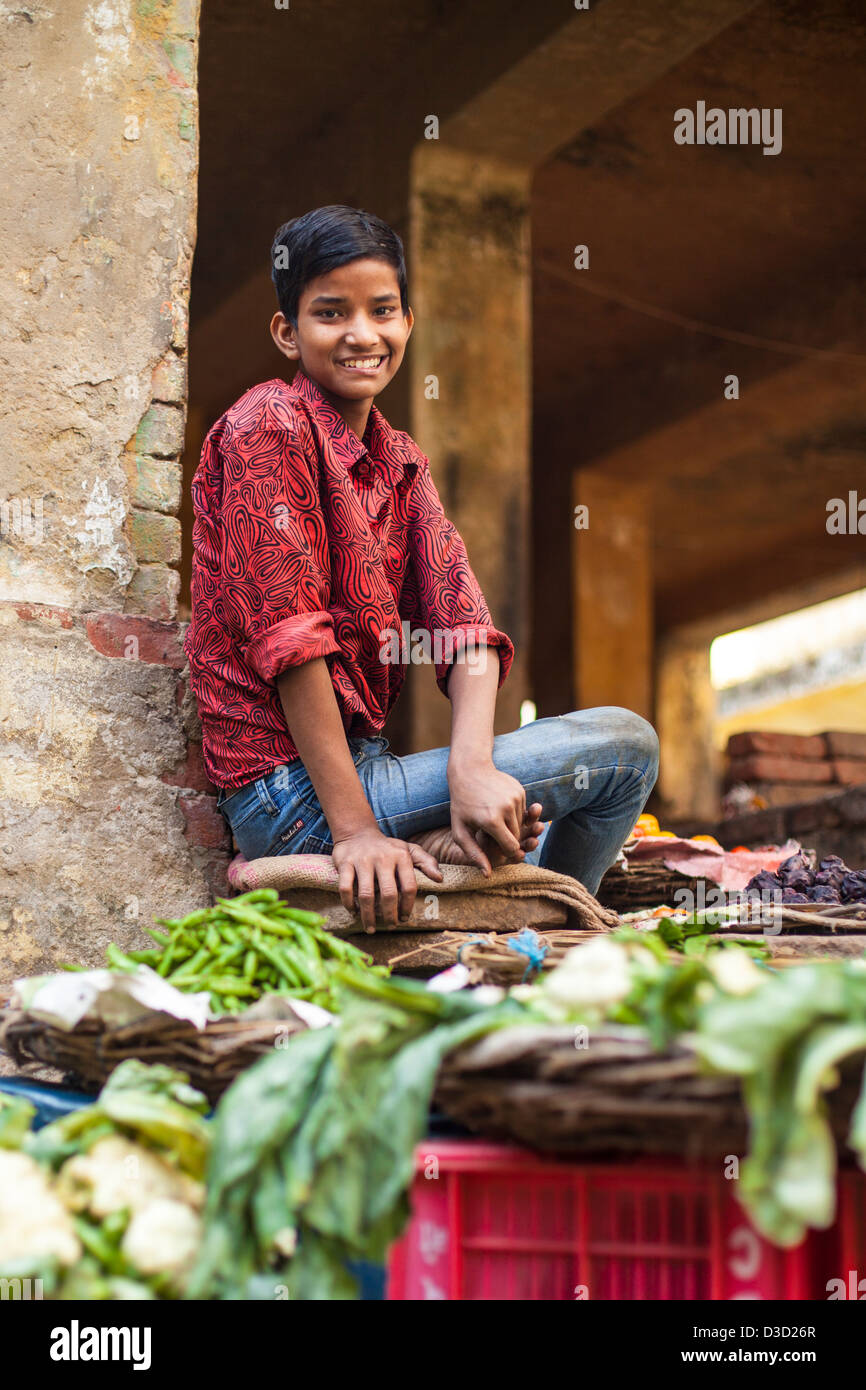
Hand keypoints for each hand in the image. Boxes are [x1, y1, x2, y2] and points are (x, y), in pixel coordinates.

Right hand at [331, 826, 442, 932]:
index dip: (408, 906)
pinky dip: (349, 904)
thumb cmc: (387, 847)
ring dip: (368, 916)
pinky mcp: (345, 863)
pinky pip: (345, 888)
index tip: (405, 919)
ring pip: (366, 895)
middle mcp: (383, 858)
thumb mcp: (408, 849)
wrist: (357, 833)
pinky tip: (354, 912)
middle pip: (389, 894)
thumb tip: (440, 879)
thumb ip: (426, 862)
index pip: (409, 886)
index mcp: (401, 856)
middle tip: (390, 926)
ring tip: (370, 928)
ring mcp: (363, 860)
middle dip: (390, 915)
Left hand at [447, 760, 543, 874]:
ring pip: (521, 824)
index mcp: (492, 821)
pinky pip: (522, 810)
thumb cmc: (461, 803)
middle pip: (517, 837)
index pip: (511, 848)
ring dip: (510, 825)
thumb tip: (488, 875)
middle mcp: (507, 809)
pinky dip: (513, 813)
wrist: (470, 769)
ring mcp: (515, 798)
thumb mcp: (460, 830)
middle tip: (491, 831)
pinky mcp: (520, 790)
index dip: (505, 852)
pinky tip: (498, 805)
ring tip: (492, 816)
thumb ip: (474, 854)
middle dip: (507, 838)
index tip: (497, 848)